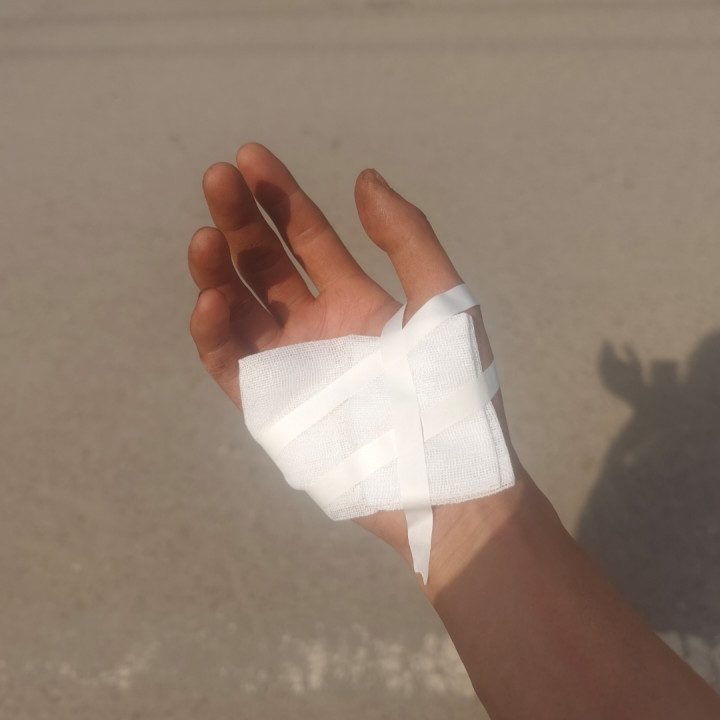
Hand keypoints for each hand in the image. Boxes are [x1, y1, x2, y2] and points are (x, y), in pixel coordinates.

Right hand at [189, 143, 513, 574]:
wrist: (444, 476)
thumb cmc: (453, 389)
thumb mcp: (445, 301)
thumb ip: (408, 239)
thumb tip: (366, 178)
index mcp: (354, 300)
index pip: (306, 238)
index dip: (279, 197)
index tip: (250, 157)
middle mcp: (315, 327)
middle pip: (264, 264)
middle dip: (241, 221)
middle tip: (219, 178)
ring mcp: (289, 366)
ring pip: (237, 308)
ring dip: (217, 270)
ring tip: (206, 236)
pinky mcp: (270, 408)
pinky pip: (231, 363)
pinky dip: (214, 333)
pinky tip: (211, 299)